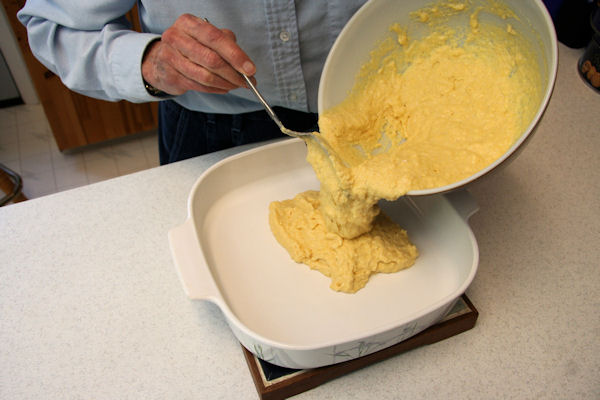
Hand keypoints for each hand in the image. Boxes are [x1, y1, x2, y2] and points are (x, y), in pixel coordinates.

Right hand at [141, 14, 255, 95]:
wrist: (159, 60)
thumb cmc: (190, 46)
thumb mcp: (206, 36)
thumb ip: (226, 43)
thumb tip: (245, 64)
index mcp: (188, 23)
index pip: (215, 38)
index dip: (235, 55)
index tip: (250, 69)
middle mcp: (176, 37)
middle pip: (212, 59)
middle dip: (233, 74)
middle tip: (247, 82)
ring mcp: (170, 58)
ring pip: (206, 76)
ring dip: (226, 84)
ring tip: (236, 85)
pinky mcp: (170, 76)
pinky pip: (199, 86)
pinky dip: (216, 89)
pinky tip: (224, 88)